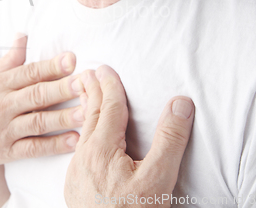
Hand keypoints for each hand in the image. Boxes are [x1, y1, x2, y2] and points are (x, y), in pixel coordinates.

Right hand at [0, 35, 82, 179]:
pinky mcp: (5, 151)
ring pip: (37, 122)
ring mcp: (3, 130)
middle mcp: (0, 105)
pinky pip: (32, 148)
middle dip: (62, 88)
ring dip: (63, 118)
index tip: (72, 59)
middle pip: (36, 95)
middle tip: (85, 83)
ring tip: (86, 112)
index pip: (29, 72)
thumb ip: (9, 59)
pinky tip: (73, 141)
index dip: (51, 66)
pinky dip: (53, 145)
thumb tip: (23, 35)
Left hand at [65, 66, 193, 207]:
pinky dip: (83, 132)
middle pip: (89, 115)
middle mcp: (84, 156)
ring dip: (84, 110)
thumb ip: (169, 139)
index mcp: (102, 149)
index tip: (104, 68)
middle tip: (86, 72)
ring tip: (84, 96)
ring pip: (82, 132)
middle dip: (91, 91)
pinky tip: (86, 139)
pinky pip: (79, 149)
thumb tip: (181, 103)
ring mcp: (76, 173)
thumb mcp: (159, 179)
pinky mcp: (75, 187)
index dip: (108, 85)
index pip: (108, 108)